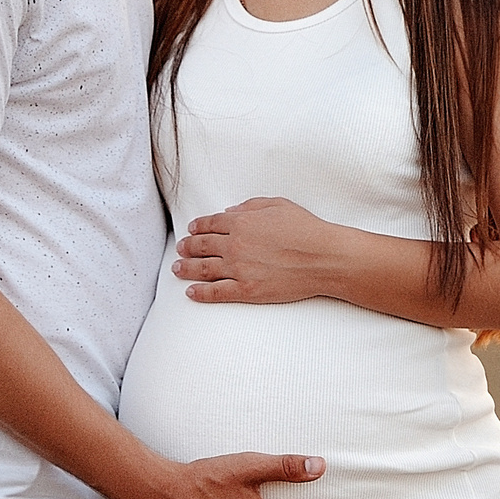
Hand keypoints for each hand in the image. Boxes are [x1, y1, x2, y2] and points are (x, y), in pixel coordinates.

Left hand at [176, 198, 354, 303]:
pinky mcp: (246, 290)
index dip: (198, 226)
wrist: (323, 258)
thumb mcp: (279, 205)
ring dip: (186, 268)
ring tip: (176, 269)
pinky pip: (216, 292)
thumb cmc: (307, 230)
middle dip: (187, 247)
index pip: (211, 223)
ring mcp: (238, 269)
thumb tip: (231, 210)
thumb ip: (252, 205)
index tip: (192, 229)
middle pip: (202, 246)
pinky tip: (191, 292)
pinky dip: (200, 293)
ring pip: (202, 269)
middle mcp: (235, 245)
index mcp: (242, 222)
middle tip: (180, 249)